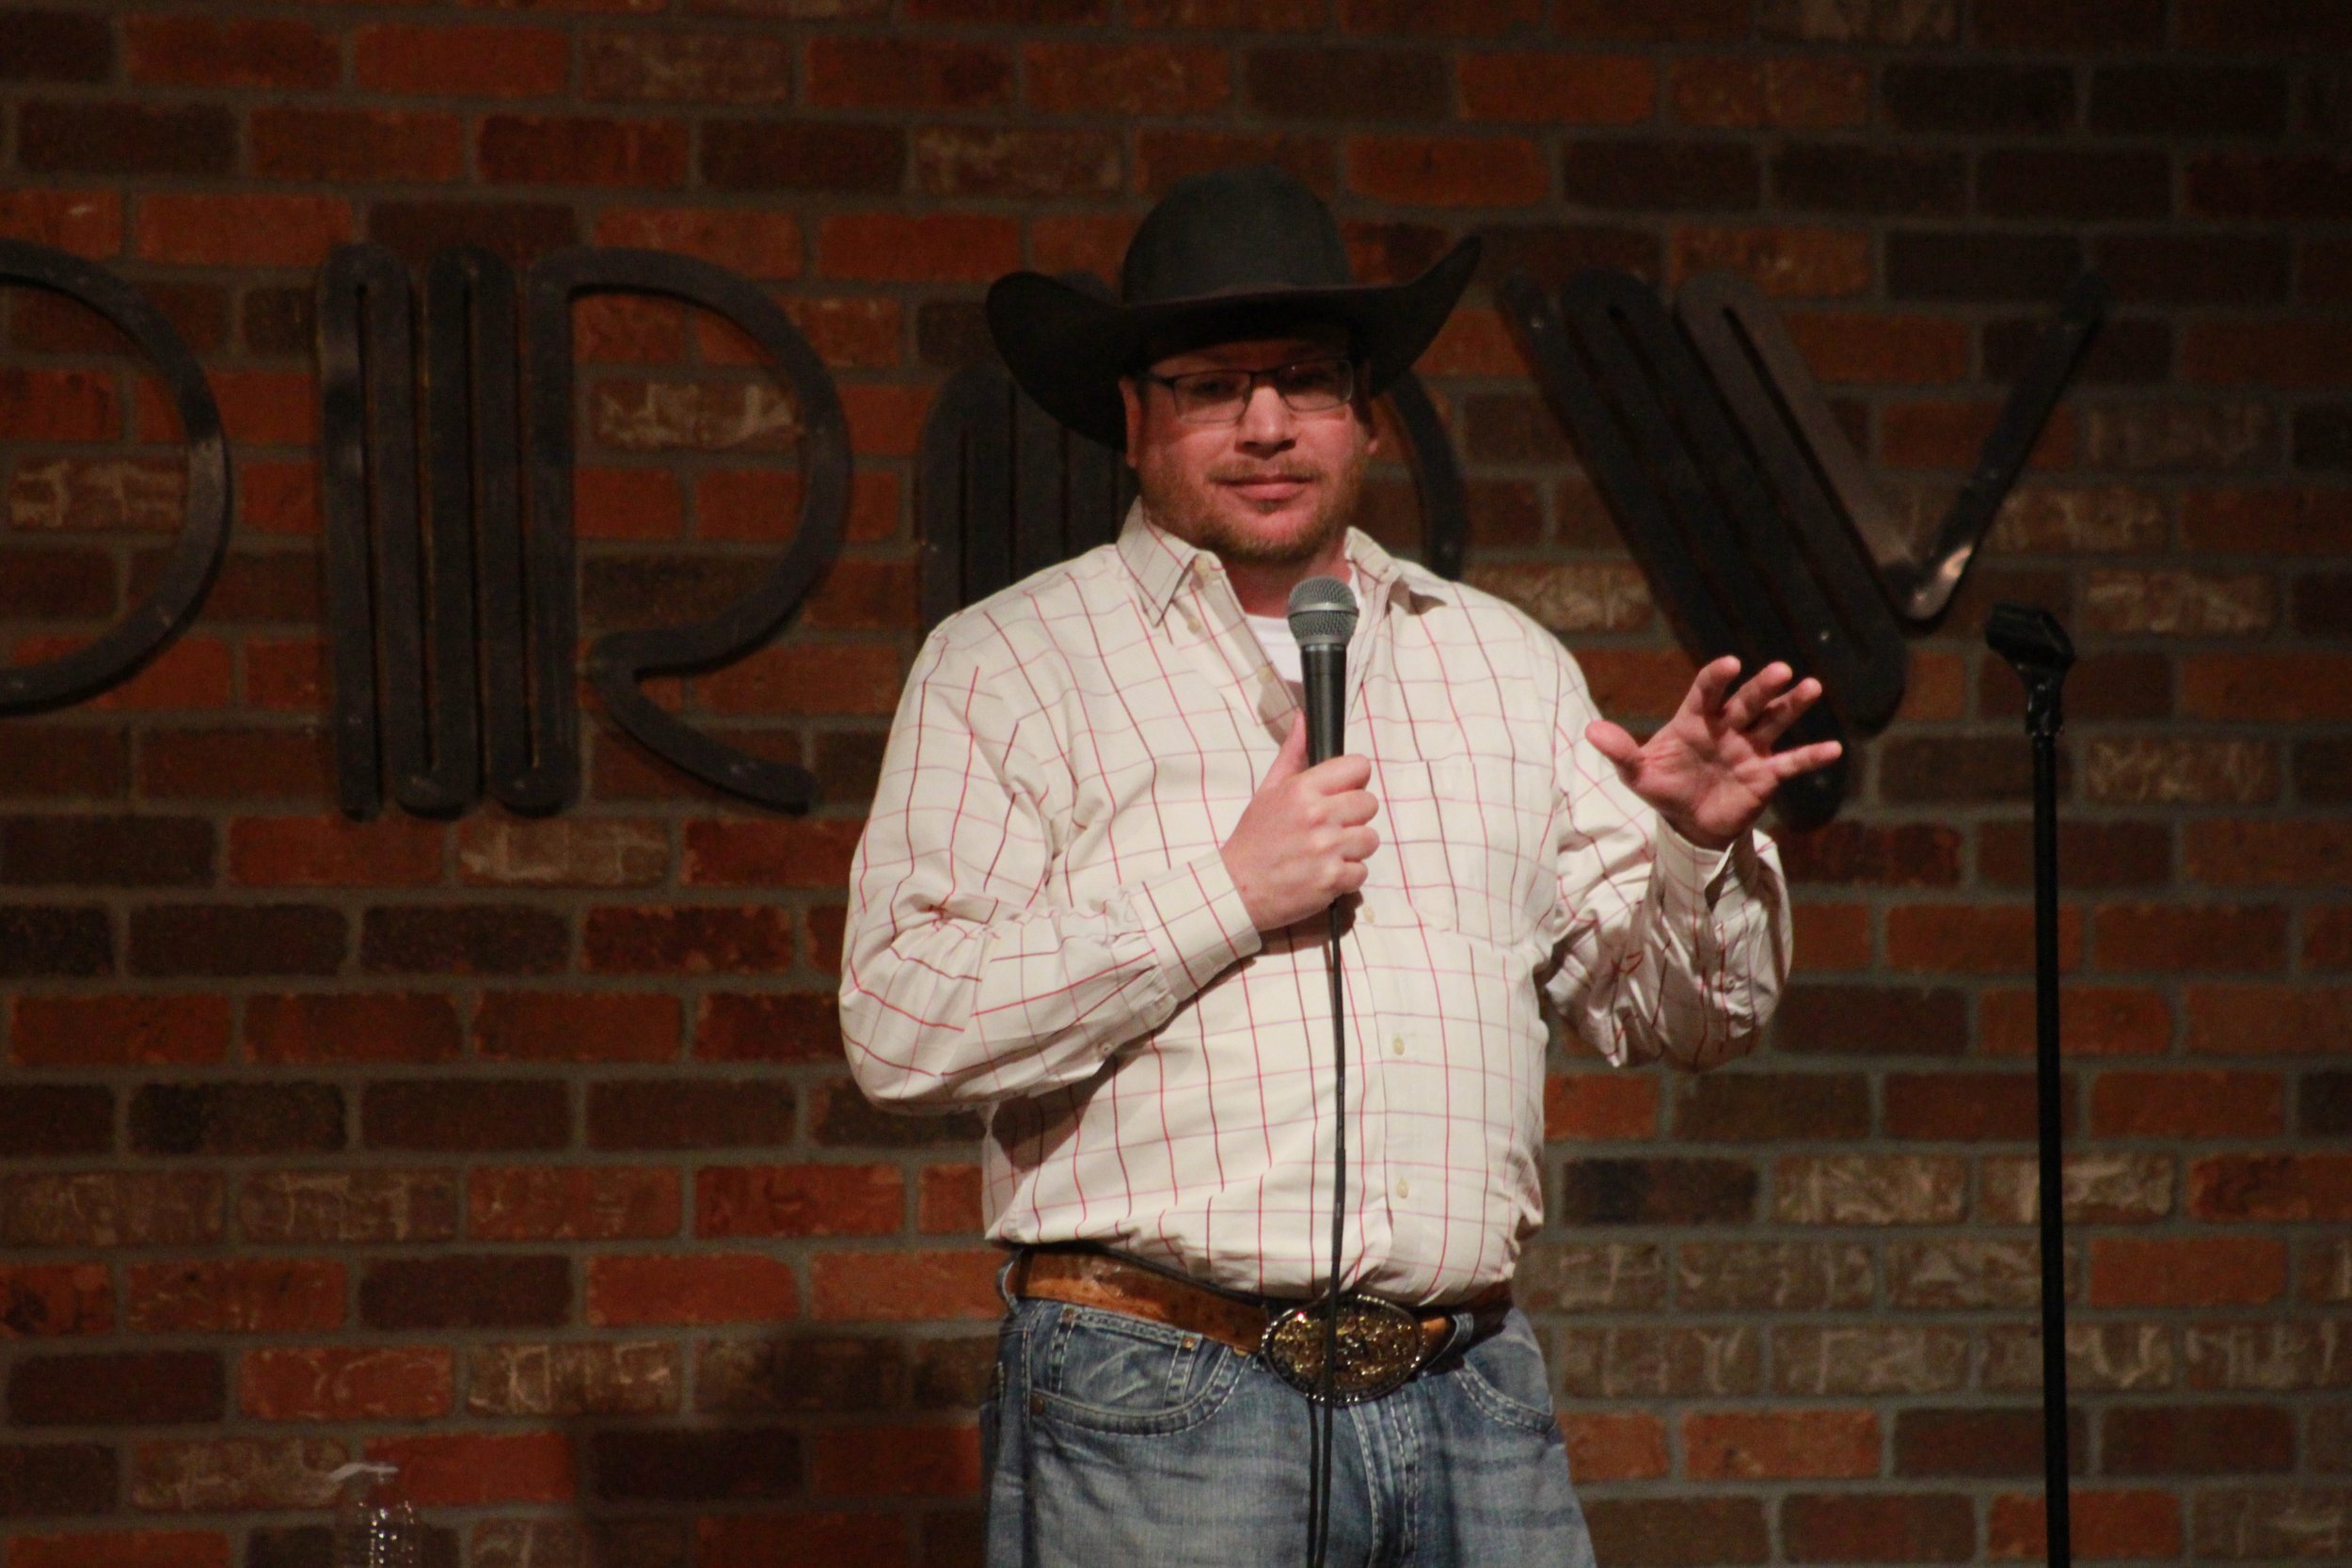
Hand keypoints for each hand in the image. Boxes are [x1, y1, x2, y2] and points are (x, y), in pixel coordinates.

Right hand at [1220, 713, 1380, 931]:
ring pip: (1370, 839)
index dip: (1354, 780)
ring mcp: (1327, 849)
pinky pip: (1362, 871)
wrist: (1237, 888)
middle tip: (1330, 827)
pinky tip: (1324, 872)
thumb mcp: (1268, 790)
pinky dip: (1347, 875)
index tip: (1341, 793)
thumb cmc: (1254, 839)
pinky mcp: (1332, 880)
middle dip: (1354, 816)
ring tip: (1327, 852)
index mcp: (1303, 789)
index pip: (1359, 767)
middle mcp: (1318, 816)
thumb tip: (1304, 718)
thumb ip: (1292, 754)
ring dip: (1353, 847)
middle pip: (1370, 803)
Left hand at [1586, 656, 1843, 849]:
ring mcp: (1750, 748)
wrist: (1689, 826)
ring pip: (1774, 721)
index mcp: (1695, 721)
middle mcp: (1727, 728)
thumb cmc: (1664, 790)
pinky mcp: (1766, 774)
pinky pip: (1791, 763)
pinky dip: (1812, 756)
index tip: (1730, 664)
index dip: (1717, 678)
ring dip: (1792, 705)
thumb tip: (1590, 731)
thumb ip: (1620, 752)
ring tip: (1811, 687)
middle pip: (1747, 702)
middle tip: (1781, 670)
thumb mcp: (1637, 775)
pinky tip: (1834, 749)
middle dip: (1762, 686)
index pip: (1707, 692)